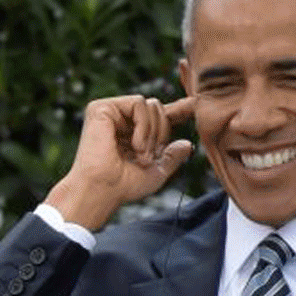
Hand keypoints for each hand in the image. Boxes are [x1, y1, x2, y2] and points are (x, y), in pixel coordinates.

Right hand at [44, 93, 196, 231]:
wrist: (101, 191)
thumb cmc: (121, 187)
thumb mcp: (155, 173)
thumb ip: (171, 157)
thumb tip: (187, 145)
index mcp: (130, 133)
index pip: (157, 116)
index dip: (177, 110)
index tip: (194, 105)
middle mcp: (119, 121)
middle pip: (158, 107)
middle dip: (162, 133)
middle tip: (149, 156)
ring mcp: (110, 113)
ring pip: (152, 104)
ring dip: (153, 132)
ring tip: (139, 153)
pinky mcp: (101, 108)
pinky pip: (139, 103)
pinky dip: (143, 125)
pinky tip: (134, 144)